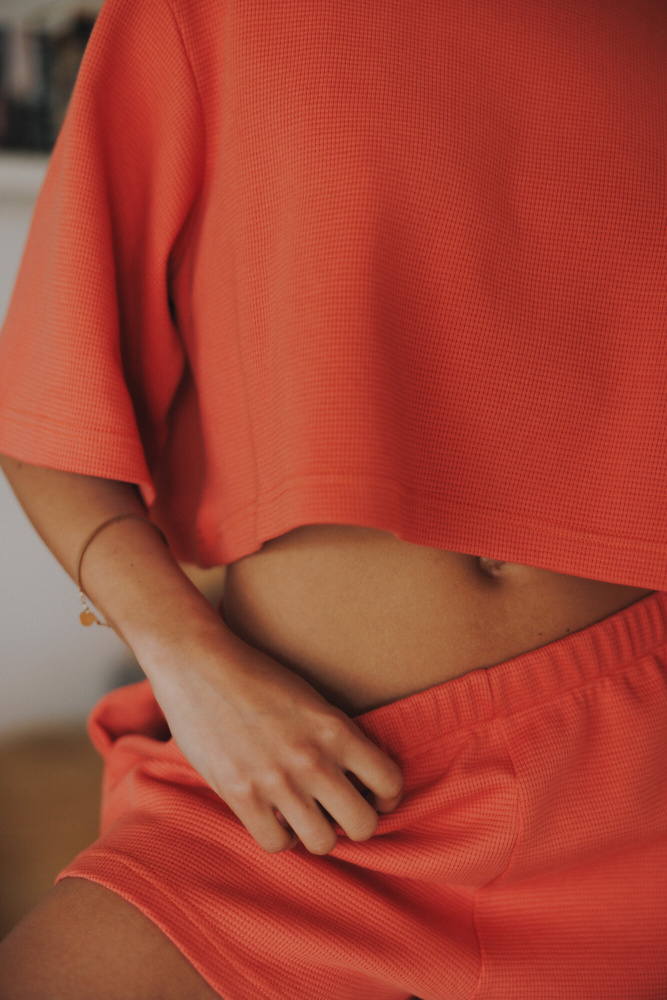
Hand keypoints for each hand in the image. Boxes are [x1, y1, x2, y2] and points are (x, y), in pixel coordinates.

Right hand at [144, 624, 403, 855]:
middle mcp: (312, 758)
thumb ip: (334, 737)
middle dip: (357, 821)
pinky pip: (277, 843)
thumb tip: (355, 778)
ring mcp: (275, 780)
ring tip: (307, 815)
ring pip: (322, 843)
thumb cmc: (255, 675)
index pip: (390, 782)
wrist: (198, 663)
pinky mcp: (239, 794)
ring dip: (319, 832)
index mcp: (335, 728)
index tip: (374, 796)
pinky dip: (281, 835)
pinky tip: (276, 817)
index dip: (387, 796)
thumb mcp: (310, 697)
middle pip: (363, 825)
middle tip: (341, 810)